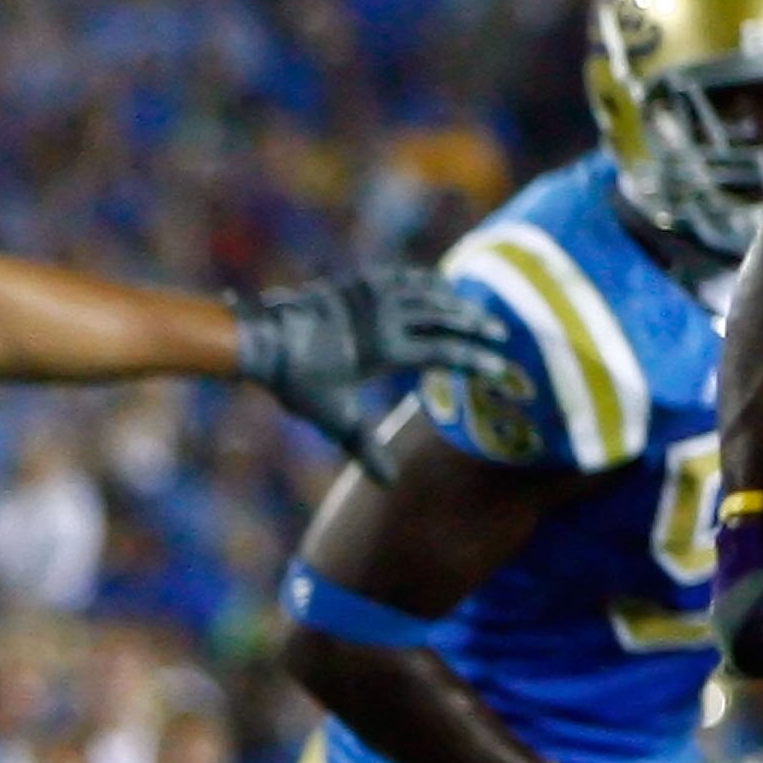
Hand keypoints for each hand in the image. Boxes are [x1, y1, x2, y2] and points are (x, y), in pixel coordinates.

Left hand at [232, 270, 517, 478]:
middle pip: (443, 317)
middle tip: (499, 332)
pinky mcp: (357, 283)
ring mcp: (371, 296)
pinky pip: (400, 276)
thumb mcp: (336, 418)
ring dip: (454, 301)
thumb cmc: (300, 382)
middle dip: (475, 325)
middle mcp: (385, 318)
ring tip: (475, 309)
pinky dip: (424, 280)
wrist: (262, 339)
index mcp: (388, 350)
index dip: (474, 360)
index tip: (498, 367)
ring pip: (425, 293)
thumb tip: (388, 485)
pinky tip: (437, 283)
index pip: (444, 352)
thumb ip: (366, 448)